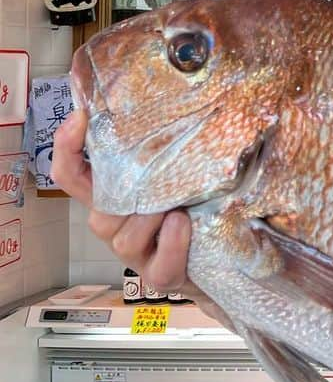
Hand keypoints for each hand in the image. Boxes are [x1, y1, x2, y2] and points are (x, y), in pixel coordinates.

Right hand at [53, 110, 193, 292]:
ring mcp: (135, 254)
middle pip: (98, 209)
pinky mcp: (159, 276)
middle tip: (152, 172)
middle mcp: (115, 226)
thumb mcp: (172, 176)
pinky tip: (182, 223)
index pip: (72, 174)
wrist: (217, 261)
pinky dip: (172, 241)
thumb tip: (173, 106)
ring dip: (152, 216)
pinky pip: (159, 260)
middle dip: (122, 192)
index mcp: (111, 198)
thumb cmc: (192, 210)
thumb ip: (161, 152)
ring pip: (125, 235)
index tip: (80, 116)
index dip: (66, 147)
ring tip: (178, 205)